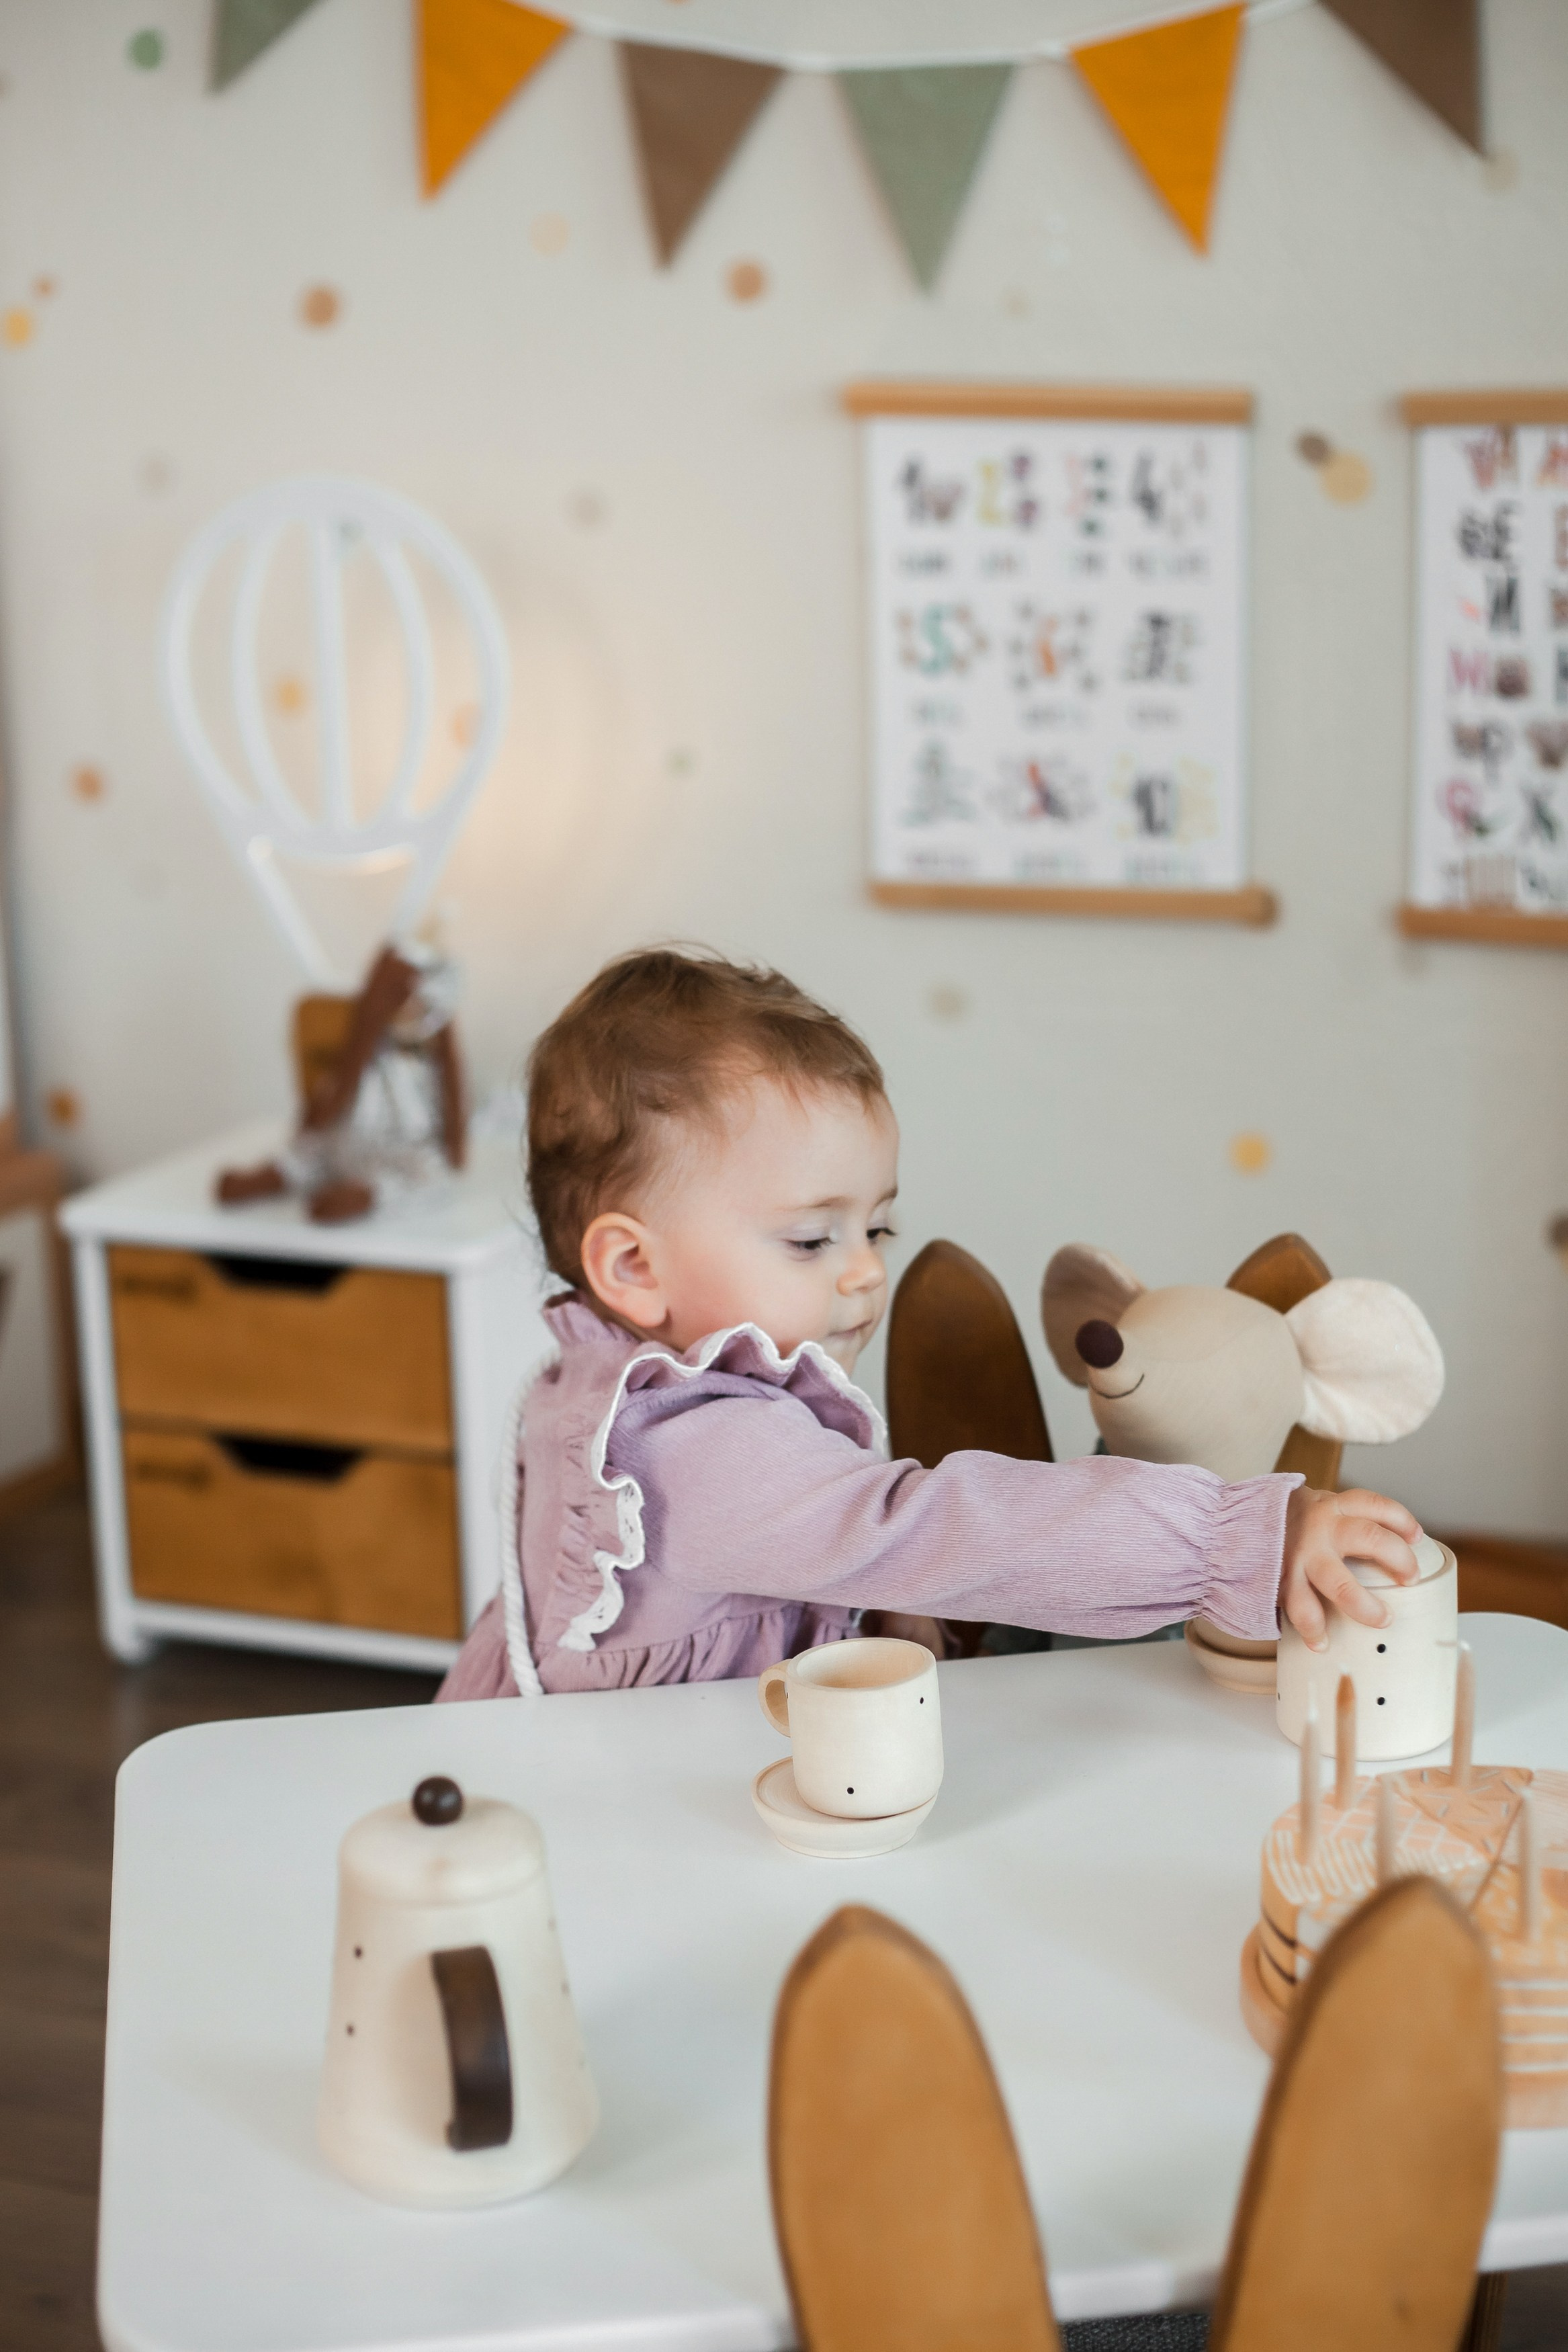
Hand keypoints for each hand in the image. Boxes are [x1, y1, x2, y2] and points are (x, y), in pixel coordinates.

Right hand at [1279, 1485, 1421, 1652]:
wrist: (1224, 1523)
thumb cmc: (1279, 1521)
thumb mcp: (1310, 1507)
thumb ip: (1338, 1519)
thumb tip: (1379, 1546)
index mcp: (1330, 1506)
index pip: (1376, 1505)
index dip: (1402, 1521)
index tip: (1416, 1537)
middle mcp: (1320, 1527)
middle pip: (1372, 1539)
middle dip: (1398, 1561)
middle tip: (1410, 1578)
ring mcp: (1301, 1555)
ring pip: (1341, 1583)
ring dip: (1364, 1605)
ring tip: (1382, 1620)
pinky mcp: (1281, 1580)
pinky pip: (1302, 1610)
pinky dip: (1314, 1630)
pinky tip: (1321, 1644)